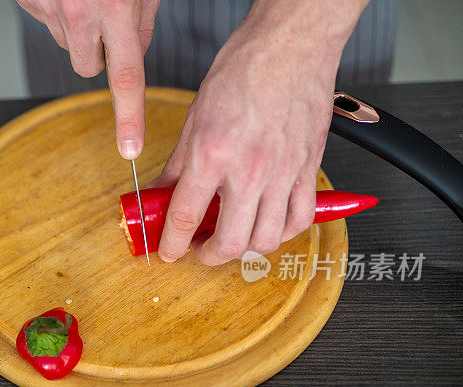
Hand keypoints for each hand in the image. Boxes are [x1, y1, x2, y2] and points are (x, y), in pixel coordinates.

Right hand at [16, 0, 159, 158]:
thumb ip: (142, 22)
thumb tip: (136, 53)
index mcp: (115, 7)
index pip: (125, 79)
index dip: (128, 118)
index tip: (130, 148)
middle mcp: (79, 12)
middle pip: (87, 68)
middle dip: (97, 52)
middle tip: (103, 17)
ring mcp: (50, 8)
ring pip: (66, 44)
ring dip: (77, 28)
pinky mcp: (30, 2)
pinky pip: (47, 21)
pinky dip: (57, 9)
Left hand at [149, 0, 366, 264]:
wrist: (290, 46)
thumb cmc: (244, 71)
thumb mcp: (195, 118)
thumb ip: (178, 165)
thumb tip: (162, 192)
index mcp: (213, 154)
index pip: (185, 216)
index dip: (171, 242)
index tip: (168, 251)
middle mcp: (250, 169)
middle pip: (230, 242)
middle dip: (209, 255)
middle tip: (200, 248)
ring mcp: (283, 172)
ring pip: (266, 239)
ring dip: (245, 248)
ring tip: (233, 236)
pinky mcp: (308, 169)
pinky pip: (300, 219)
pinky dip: (282, 232)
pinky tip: (268, 225)